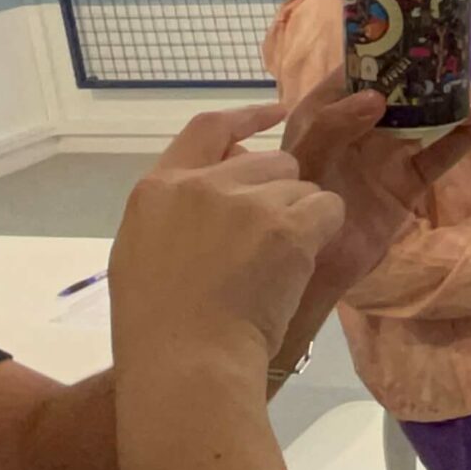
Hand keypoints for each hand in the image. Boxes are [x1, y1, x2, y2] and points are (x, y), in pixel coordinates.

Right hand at [108, 105, 346, 379]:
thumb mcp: (143, 252)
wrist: (187, 359)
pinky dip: (324, 233)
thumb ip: (176, 211)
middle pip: (270, 161)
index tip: (276, 110)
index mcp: (157, 189)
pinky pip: (327, 208)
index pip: (207, 129)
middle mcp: (201, 184)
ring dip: (301, 219)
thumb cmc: (159, 325)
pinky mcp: (286, 225)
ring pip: (302, 187)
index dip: (247, 117)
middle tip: (271, 243)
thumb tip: (217, 183)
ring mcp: (245, 202)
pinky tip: (299, 266)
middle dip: (282, 192)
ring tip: (275, 268)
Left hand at [280, 71, 470, 355]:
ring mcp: (385, 156)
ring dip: (449, 101)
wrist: (311, 271)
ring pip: (422, 120)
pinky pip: (439, 154)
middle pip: (394, 92)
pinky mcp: (408, 183)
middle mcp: (355, 129)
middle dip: (422, 71)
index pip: (351, 73)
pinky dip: (463, 136)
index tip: (409, 29)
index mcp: (321, 115)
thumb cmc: (293, 209)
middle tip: (452, 50)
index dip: (377, 50)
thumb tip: (377, 97)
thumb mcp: (305, 161)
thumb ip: (333, 126)